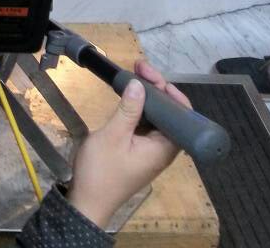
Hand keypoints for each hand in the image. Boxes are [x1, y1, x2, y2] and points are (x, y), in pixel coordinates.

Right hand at [67, 59, 190, 229]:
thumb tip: (141, 84)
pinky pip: (145, 125)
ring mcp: (150, 151)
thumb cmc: (102, 170)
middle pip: (169, 114)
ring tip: (133, 74)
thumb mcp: (114, 135)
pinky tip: (128, 95)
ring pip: (156, 118)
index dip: (171, 92)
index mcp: (163, 148)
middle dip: (156, 88)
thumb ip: (129, 109)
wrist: (87, 202)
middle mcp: (162, 149)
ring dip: (146, 96)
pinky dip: (139, 108)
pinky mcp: (139, 152)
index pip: (182, 116)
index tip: (152, 76)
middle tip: (138, 68)